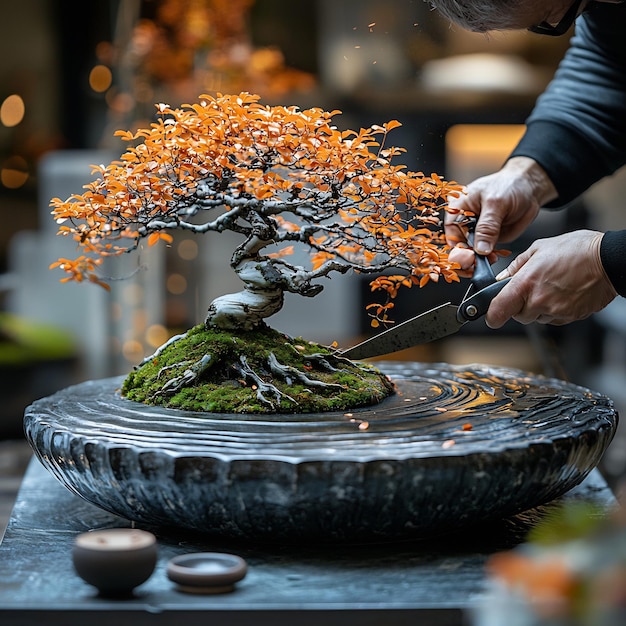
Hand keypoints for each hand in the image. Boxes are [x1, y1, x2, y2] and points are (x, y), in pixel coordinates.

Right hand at [445, 156, 557, 255]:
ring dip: (477, 261)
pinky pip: (485, 253)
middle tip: (475, 264)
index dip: (457, 246)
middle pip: (458, 245)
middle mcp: (464, 222)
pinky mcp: (488, 239)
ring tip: (488, 261)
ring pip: (471, 252)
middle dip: (466, 257)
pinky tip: (493, 259)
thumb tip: (480, 248)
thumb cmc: (510, 186)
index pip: (451, 232)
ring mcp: (477, 232)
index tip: (467, 257)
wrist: (529, 187)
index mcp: (458, 208)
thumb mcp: (496, 203)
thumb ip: (487, 226)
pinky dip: (488, 259)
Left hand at [485, 230, 616, 327]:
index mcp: (526, 283)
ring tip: (551, 287)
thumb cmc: (576, 249)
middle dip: (520, 306)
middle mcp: (539, 300)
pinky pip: (553, 319)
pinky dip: (553, 310)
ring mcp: (555, 311)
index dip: (492, 316)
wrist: (609, 259)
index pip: (499, 311)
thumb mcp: (539, 248)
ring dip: (538, 307)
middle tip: (531, 289)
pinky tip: (562, 293)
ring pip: (536, 318)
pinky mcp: (570, 317)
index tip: (492, 315)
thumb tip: (502, 279)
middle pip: (518, 316)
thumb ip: (516, 266)